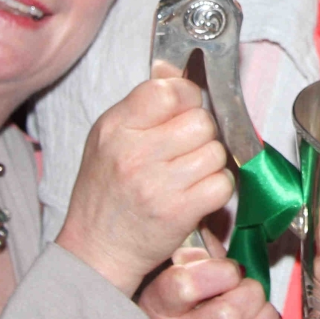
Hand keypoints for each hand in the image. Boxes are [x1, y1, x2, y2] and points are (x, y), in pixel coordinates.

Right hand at [55, 69, 232, 294]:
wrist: (96, 249)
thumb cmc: (105, 192)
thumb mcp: (108, 138)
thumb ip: (142, 106)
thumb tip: (175, 69)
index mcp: (117, 128)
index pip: (169, 91)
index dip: (187, 97)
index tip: (185, 110)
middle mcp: (136, 153)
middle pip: (201, 121)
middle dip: (202, 133)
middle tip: (186, 148)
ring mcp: (159, 184)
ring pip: (216, 152)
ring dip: (210, 162)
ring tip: (189, 173)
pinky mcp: (180, 212)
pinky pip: (223, 184)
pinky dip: (217, 188)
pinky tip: (198, 192)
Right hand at [141, 244, 289, 318]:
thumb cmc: (189, 307)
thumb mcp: (184, 273)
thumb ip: (197, 249)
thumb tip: (207, 217)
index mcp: (159, 306)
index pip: (185, 285)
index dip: (219, 272)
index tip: (231, 271)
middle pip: (226, 315)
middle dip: (251, 295)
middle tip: (251, 291)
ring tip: (262, 312)